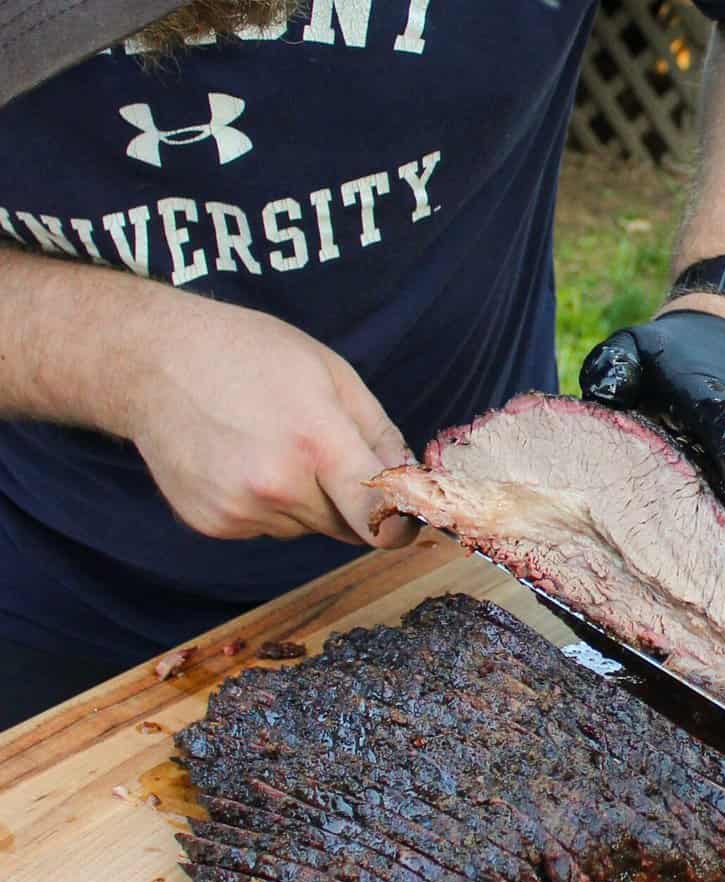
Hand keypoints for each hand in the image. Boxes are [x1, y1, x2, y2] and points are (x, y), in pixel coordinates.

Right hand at [121, 293, 418, 546]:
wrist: (154, 362)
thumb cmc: (249, 354)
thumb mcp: (331, 373)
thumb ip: (379, 433)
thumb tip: (413, 481)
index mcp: (316, 442)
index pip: (379, 519)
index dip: (401, 526)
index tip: (407, 520)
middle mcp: (277, 486)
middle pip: (345, 526)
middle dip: (350, 501)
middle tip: (323, 452)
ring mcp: (240, 510)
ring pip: (304, 528)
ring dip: (305, 500)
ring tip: (271, 445)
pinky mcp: (212, 524)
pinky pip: (265, 528)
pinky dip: (266, 505)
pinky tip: (243, 459)